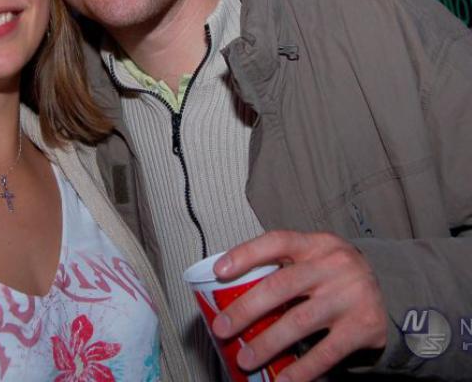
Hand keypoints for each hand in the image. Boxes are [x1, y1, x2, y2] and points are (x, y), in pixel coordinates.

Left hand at [211, 230, 387, 381]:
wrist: (391, 288)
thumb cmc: (334, 273)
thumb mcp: (313, 258)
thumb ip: (283, 268)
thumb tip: (233, 291)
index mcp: (314, 244)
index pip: (276, 242)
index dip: (245, 255)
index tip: (219, 273)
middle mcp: (332, 265)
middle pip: (281, 286)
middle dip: (246, 309)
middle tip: (223, 328)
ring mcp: (349, 295)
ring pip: (299, 321)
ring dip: (267, 343)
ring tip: (246, 359)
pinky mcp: (363, 326)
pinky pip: (326, 351)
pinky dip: (302, 369)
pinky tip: (283, 380)